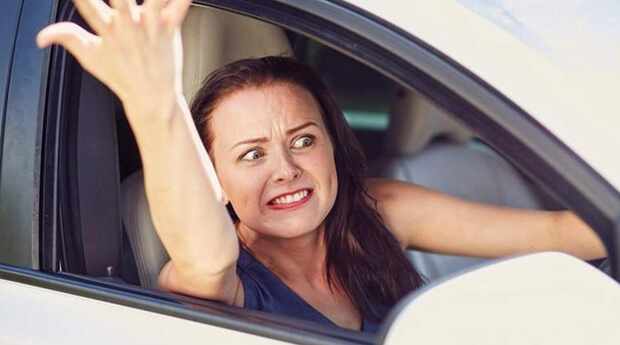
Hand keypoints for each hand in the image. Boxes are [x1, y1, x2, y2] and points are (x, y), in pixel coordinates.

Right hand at [36, 0, 191, 120]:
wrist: (153, 98)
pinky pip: (180, 7)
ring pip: (154, 0)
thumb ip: (66, 38)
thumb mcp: (90, 58)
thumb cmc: (121, 76)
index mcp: (107, 30)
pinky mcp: (171, 29)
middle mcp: (129, 26)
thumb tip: (40, 37)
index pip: (86, 4)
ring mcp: (151, 27)